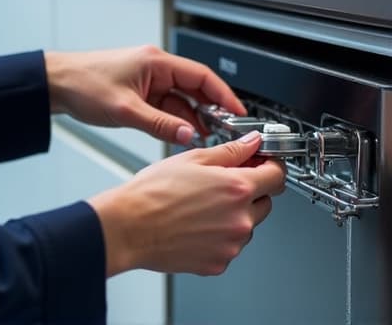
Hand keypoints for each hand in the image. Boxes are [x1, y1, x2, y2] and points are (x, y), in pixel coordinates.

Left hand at [45, 45, 245, 144]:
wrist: (57, 84)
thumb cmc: (84, 84)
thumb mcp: (125, 109)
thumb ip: (160, 124)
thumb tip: (188, 134)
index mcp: (157, 62)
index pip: (202, 76)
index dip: (224, 94)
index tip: (238, 111)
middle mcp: (156, 68)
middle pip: (195, 87)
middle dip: (211, 108)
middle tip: (226, 129)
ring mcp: (149, 81)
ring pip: (181, 99)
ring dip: (192, 117)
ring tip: (205, 136)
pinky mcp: (141, 92)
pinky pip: (166, 106)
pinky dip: (176, 119)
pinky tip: (183, 133)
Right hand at [87, 131, 285, 276]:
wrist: (130, 226)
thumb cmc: (153, 193)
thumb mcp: (193, 159)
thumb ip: (230, 151)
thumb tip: (251, 144)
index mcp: (237, 188)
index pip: (277, 176)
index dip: (271, 166)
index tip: (263, 164)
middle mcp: (240, 219)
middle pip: (265, 201)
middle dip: (251, 189)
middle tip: (224, 182)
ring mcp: (231, 245)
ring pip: (248, 225)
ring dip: (235, 213)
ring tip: (203, 204)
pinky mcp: (218, 263)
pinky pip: (230, 245)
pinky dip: (221, 235)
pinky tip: (197, 223)